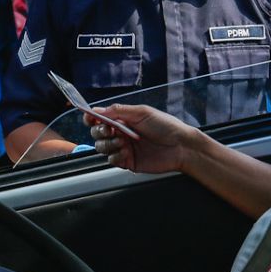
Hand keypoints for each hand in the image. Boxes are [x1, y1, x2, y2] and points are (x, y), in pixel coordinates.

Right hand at [85, 104, 199, 173]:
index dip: (92, 118)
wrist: (181, 147)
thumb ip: (118, 111)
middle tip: (110, 131)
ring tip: (121, 142)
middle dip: (100, 132)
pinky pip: (112, 160)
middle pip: (97, 134)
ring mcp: (124, 148)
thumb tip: (97, 109)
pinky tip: (125, 153)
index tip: (90, 119)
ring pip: (102, 147)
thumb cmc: (166, 126)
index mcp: (124, 119)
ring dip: (107, 144)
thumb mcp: (142, 112)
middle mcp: (121, 133)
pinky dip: (115, 156)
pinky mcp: (128, 162)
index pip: (101, 118)